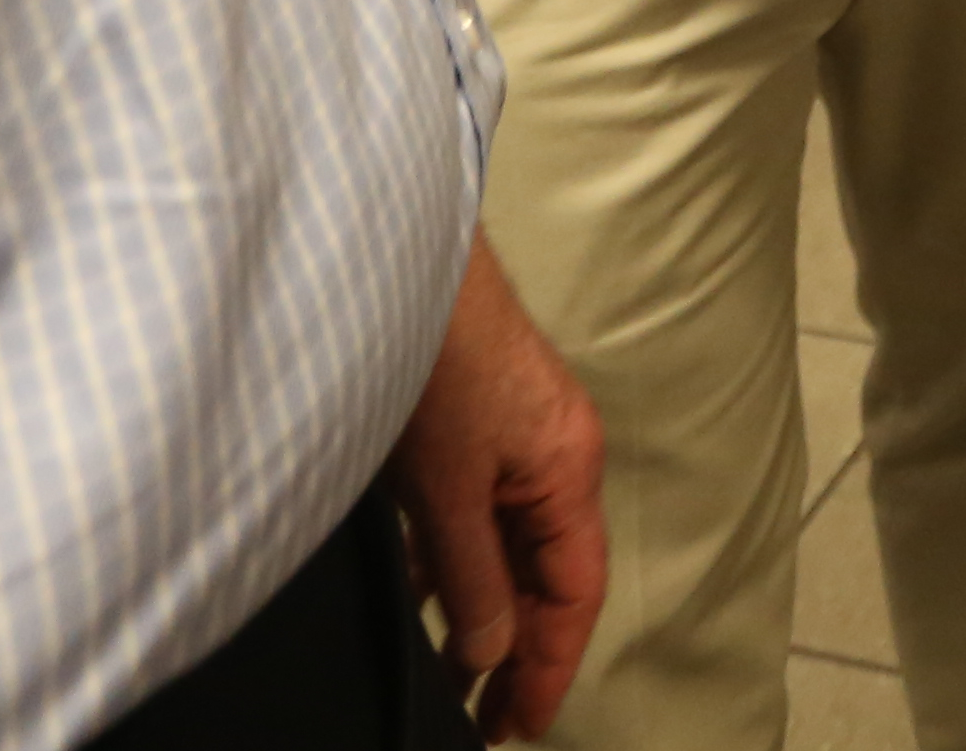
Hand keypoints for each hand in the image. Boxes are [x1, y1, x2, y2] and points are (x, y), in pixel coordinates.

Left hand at [388, 237, 608, 738]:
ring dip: (481, 604)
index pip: (574, 592)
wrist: (391, 261)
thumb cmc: (434, 359)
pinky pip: (474, 508)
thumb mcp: (447, 490)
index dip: (550, 665)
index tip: (519, 724)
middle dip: (517, 647)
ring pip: (506, 540)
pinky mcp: (471, 418)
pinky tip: (420, 586)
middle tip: (481, 714)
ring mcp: (511, 433)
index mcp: (568, 469)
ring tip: (448, 668)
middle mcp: (551, 453)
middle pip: (545, 571)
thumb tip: (488, 651)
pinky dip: (453, 556)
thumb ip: (471, 577)